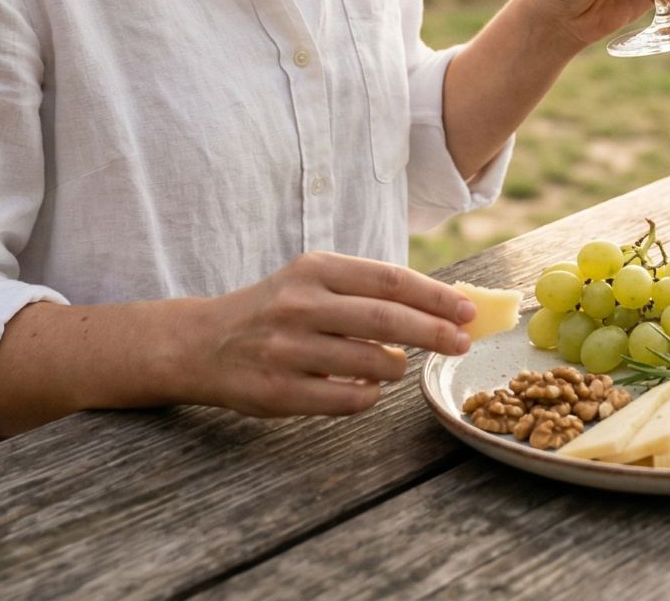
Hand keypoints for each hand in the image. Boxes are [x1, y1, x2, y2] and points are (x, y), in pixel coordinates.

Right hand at [184, 253, 475, 417]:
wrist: (203, 343)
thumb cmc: (274, 308)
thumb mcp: (312, 279)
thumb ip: (364, 289)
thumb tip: (436, 304)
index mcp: (315, 269)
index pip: (389, 280)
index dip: (434, 296)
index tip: (467, 309)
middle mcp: (300, 305)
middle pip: (386, 319)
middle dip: (434, 331)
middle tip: (463, 342)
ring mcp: (288, 350)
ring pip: (371, 362)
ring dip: (398, 366)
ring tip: (399, 363)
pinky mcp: (280, 392)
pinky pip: (348, 399)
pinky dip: (369, 394)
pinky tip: (367, 386)